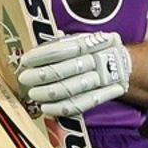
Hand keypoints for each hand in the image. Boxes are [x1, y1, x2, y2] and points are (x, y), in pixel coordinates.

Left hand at [17, 32, 132, 116]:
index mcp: (90, 43)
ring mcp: (102, 79)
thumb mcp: (80, 39)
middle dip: (42, 75)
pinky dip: (62, 108)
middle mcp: (97, 60)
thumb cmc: (92, 50)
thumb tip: (34, 51)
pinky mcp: (103, 96)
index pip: (64, 49)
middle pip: (67, 69)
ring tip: (32, 94)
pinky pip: (81, 104)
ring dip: (49, 93)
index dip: (43, 55)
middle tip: (25, 78)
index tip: (26, 60)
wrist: (123, 63)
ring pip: (72, 88)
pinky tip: (46, 108)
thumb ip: (61, 44)